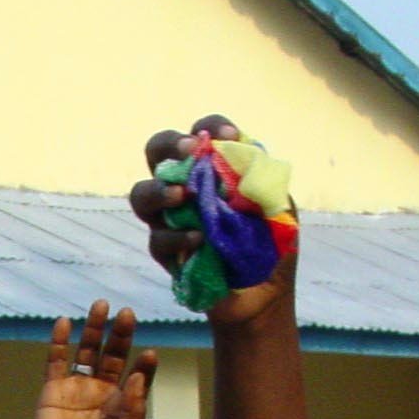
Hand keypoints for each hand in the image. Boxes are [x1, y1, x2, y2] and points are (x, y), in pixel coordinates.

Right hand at [32, 300, 155, 418]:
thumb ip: (134, 410)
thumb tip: (137, 376)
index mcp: (123, 403)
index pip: (138, 373)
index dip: (144, 363)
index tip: (149, 353)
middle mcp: (102, 391)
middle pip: (113, 354)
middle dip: (121, 334)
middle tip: (127, 313)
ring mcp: (77, 389)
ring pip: (87, 351)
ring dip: (94, 329)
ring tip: (101, 306)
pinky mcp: (52, 391)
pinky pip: (56, 361)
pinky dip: (59, 342)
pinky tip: (65, 323)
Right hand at [129, 115, 295, 325]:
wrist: (266, 293)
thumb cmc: (272, 244)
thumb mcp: (277, 205)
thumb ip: (258, 178)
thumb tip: (234, 154)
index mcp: (213, 169)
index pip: (203, 132)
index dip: (211, 125)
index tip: (230, 135)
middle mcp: (184, 187)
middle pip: (157, 152)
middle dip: (170, 146)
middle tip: (191, 152)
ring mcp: (169, 220)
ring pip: (142, 195)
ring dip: (160, 190)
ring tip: (182, 196)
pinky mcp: (165, 253)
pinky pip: (158, 239)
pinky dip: (176, 237)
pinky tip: (198, 239)